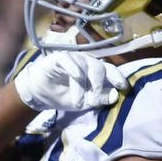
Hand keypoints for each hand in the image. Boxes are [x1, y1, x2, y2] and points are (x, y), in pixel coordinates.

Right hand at [13, 50, 128, 111]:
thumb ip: (98, 99)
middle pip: (99, 67)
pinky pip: (69, 59)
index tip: (122, 87)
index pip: (109, 70)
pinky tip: (75, 76)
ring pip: (84, 66)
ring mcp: (73, 58)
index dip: (117, 77)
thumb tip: (115, 95)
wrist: (39, 94)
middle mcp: (86, 62)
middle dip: (98, 86)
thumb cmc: (62, 95)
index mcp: (94, 71)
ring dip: (82, 86)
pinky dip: (73, 67)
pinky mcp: (59, 57)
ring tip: (77, 102)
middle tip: (93, 101)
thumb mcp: (82, 102)